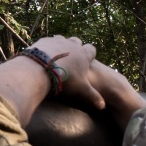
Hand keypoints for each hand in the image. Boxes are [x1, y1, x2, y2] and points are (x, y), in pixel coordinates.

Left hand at [27, 37, 142, 127]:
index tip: (90, 58)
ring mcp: (57, 41)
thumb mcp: (81, 89)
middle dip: (76, 46)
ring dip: (61, 44)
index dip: (91, 53)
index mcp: (83, 54)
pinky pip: (48, 41)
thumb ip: (92, 96)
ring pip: (62, 39)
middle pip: (77, 41)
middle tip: (73, 56)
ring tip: (58, 54)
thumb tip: (103, 106)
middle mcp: (71, 44)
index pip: (91, 49)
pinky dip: (48, 46)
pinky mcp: (44, 41)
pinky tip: (44, 55)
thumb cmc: (66, 78)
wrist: (43, 67)